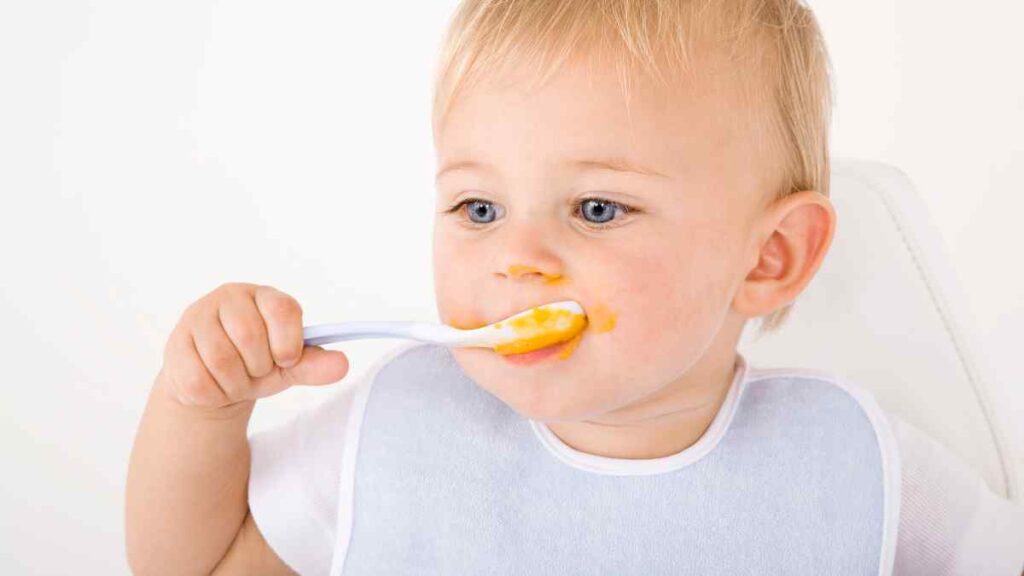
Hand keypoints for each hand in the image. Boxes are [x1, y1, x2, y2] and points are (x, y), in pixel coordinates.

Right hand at [158, 282, 348, 410]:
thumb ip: (315, 365)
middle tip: (256, 371)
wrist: (215, 383)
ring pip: (222, 360)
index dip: (289, 343)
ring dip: (236, 383)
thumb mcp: (289, 367)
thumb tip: (342, 364)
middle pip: (250, 336)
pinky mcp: (176, 345)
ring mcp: (198, 318)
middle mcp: (229, 298)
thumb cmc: (256, 366)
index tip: (287, 360)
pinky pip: (199, 379)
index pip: (283, 310)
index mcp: (264, 296)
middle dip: (259, 367)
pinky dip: (214, 393)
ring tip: (237, 380)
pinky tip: (215, 385)